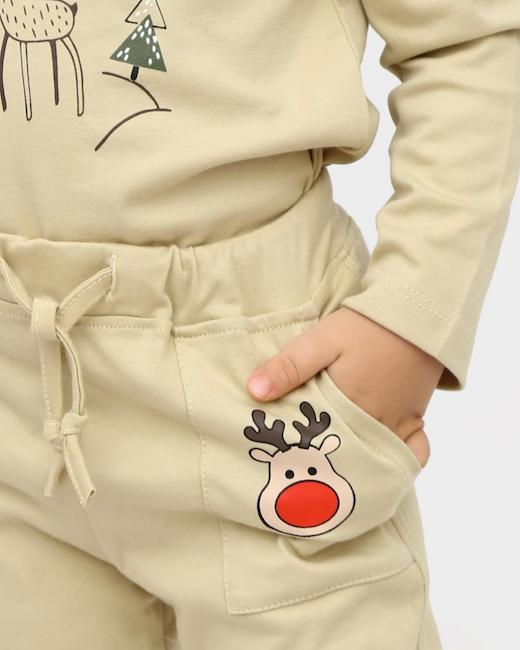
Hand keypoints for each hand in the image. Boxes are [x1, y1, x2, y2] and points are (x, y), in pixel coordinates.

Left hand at [247, 307, 444, 466]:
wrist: (416, 313)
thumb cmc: (366, 326)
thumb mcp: (321, 340)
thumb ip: (289, 366)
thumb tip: (254, 392)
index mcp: (347, 408)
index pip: (317, 444)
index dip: (298, 452)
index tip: (282, 454)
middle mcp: (374, 423)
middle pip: (346, 455)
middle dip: (326, 462)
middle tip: (304, 460)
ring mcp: (398, 423)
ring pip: (375, 458)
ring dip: (355, 463)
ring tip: (332, 461)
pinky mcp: (416, 417)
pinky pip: (414, 453)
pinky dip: (398, 460)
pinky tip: (378, 457)